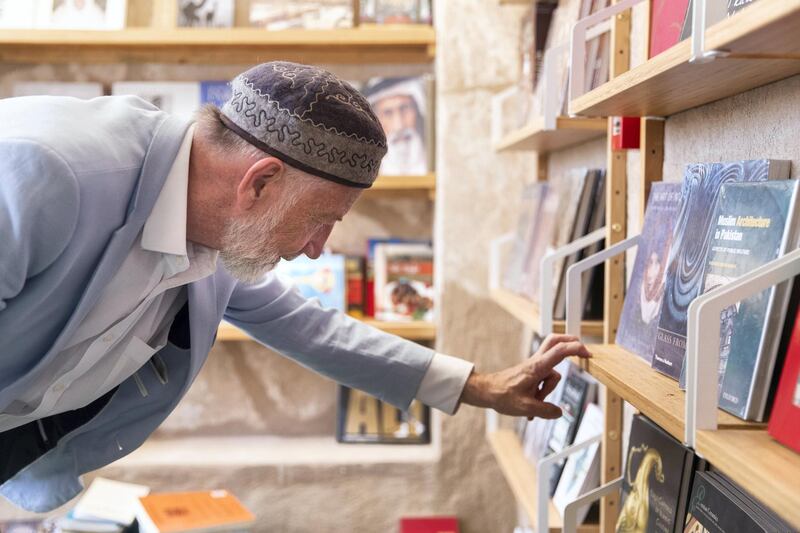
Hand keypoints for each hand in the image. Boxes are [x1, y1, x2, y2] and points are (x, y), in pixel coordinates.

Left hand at [459, 334, 590, 419]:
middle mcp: (536, 363)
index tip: (588, 353)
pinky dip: (543, 392)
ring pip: (552, 373)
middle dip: (570, 342)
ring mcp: (533, 366)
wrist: (486, 392)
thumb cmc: (502, 396)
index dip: (576, 349)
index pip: (559, 351)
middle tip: (582, 350)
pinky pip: (544, 379)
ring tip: (535, 402)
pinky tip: (534, 404)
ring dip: (549, 389)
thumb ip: (545, 411)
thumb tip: (559, 412)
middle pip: (555, 342)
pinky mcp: (531, 373)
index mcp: (537, 367)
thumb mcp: (525, 408)